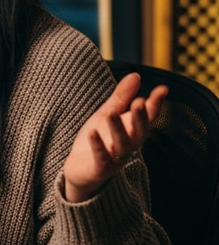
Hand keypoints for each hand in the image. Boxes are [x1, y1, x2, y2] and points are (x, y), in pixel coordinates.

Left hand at [62, 73, 167, 202]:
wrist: (80, 170)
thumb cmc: (97, 139)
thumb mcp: (108, 114)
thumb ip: (121, 97)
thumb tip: (136, 75)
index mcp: (131, 131)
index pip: (147, 117)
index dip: (155, 104)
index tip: (163, 89)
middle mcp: (128, 145)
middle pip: (139, 132)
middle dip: (140, 118)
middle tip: (140, 102)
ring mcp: (115, 158)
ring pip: (121, 145)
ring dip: (118, 129)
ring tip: (111, 114)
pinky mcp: (100, 169)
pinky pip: (101, 158)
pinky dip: (98, 146)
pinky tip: (92, 133)